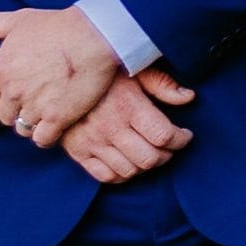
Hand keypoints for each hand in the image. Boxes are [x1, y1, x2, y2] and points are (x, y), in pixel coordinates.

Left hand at [0, 6, 125, 146]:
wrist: (96, 34)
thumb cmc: (58, 25)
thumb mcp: (19, 20)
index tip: (12, 98)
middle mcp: (12, 92)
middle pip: (5, 117)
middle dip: (18, 111)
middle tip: (36, 102)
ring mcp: (34, 106)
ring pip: (24, 129)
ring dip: (34, 123)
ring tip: (49, 112)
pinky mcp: (57, 117)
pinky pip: (42, 139)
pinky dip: (48, 136)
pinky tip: (58, 125)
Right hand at [57, 72, 195, 182]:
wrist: (56, 79)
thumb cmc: (102, 73)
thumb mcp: (134, 69)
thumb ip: (162, 83)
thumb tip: (189, 97)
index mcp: (128, 105)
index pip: (164, 136)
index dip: (181, 139)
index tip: (185, 135)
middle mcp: (110, 127)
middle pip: (150, 159)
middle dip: (167, 155)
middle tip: (170, 146)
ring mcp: (91, 142)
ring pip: (130, 171)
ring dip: (146, 166)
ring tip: (151, 153)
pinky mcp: (77, 152)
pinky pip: (105, 176)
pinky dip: (122, 175)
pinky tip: (129, 162)